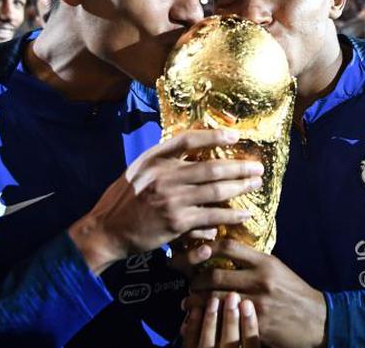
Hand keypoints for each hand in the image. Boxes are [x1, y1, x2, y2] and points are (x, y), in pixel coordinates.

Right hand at [68, 129, 264, 273]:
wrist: (106, 230)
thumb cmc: (122, 200)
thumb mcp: (137, 170)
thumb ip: (162, 160)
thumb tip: (193, 151)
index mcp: (153, 158)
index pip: (188, 140)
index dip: (214, 135)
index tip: (235, 135)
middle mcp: (163, 176)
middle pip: (210, 167)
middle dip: (239, 167)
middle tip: (258, 167)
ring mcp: (171, 199)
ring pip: (215, 191)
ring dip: (240, 187)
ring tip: (256, 185)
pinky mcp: (176, 222)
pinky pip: (211, 216)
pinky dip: (231, 215)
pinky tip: (244, 213)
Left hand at [188, 240, 327, 347]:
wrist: (318, 320)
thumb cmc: (294, 293)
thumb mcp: (278, 270)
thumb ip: (253, 263)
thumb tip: (224, 254)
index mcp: (265, 263)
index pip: (228, 247)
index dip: (206, 248)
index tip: (195, 253)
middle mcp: (260, 280)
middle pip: (214, 275)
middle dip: (195, 280)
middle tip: (188, 283)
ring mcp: (257, 304)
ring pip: (214, 299)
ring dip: (195, 301)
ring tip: (187, 302)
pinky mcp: (255, 325)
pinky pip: (223, 320)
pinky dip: (207, 320)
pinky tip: (199, 320)